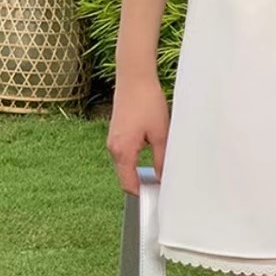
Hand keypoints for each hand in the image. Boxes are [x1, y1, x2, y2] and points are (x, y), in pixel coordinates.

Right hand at [106, 73, 170, 195]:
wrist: (134, 77)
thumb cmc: (147, 102)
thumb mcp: (160, 135)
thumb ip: (162, 160)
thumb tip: (163, 178)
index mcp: (122, 151)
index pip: (128, 184)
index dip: (142, 193)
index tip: (157, 197)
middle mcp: (113, 148)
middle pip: (126, 176)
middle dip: (143, 182)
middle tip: (163, 185)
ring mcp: (113, 140)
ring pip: (126, 164)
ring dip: (140, 169)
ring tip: (160, 169)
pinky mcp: (116, 132)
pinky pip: (126, 153)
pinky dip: (137, 158)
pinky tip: (152, 152)